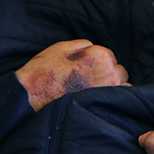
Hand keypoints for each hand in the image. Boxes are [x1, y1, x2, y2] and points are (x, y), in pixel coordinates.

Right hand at [15, 39, 129, 111]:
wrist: (31, 96)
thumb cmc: (45, 71)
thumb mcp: (63, 47)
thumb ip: (85, 45)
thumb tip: (95, 48)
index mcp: (101, 55)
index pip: (109, 57)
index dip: (96, 64)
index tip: (85, 71)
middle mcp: (110, 72)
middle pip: (118, 72)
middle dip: (107, 75)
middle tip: (87, 82)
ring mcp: (110, 92)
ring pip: (121, 87)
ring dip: (111, 88)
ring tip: (91, 92)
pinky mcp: (105, 107)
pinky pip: (118, 102)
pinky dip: (110, 101)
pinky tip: (95, 101)